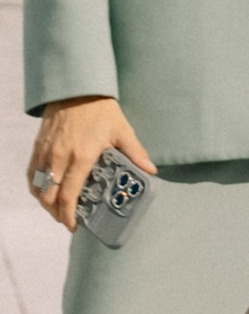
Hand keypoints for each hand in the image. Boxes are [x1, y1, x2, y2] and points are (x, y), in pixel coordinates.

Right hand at [27, 96, 154, 234]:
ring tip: (57, 210)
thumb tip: (151, 171)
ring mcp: (46, 152)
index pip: (69, 195)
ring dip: (45, 203)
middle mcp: (60, 157)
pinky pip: (32, 173)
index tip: (74, 226)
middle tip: (68, 220)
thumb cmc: (100, 109)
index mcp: (81, 157)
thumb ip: (135, 153)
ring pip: (38, 187)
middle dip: (56, 213)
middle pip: (50, 197)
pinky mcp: (39, 146)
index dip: (69, 215)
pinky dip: (36, 187)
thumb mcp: (122, 130)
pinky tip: (45, 191)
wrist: (76, 88)